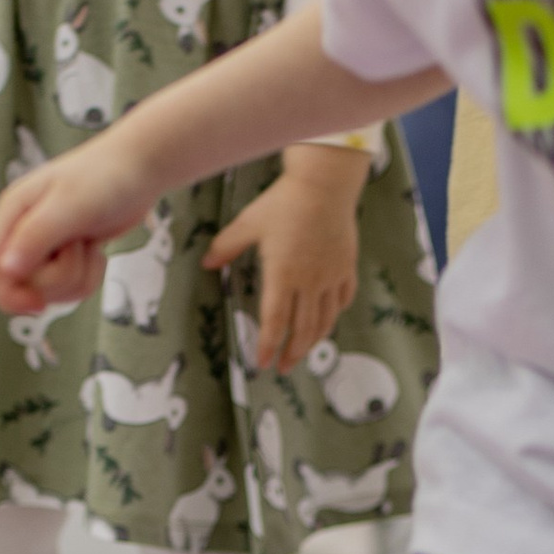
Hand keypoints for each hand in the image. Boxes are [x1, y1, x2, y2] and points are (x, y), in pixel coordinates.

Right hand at [0, 129, 157, 310]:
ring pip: (49, 291)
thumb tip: (4, 270)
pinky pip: (69, 287)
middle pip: (22, 285)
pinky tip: (96, 250)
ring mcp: (44, 245)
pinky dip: (88, 276)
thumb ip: (34, 237)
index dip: (7, 294)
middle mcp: (21, 231)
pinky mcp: (65, 255)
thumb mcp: (69, 206)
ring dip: (77, 278)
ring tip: (89, 244)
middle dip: (58, 279)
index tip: (39, 305)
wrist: (140, 167)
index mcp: (12, 214)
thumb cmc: (104, 177)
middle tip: (79, 247)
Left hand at [208, 144, 366, 373]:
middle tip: (282, 368)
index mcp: (283, 274)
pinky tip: (327, 319)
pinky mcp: (346, 266)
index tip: (262, 363)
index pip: (274, 321)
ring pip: (325, 319)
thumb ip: (226, 246)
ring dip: (313, 341)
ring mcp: (331, 275)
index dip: (267, 345)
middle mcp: (309, 281)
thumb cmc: (284, 202)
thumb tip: (207, 264)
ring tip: (303, 352)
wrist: (325, 185)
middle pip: (302, 328)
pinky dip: (334, 314)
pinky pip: (343, 298)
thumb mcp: (248, 223)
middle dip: (291, 353)